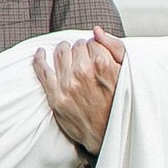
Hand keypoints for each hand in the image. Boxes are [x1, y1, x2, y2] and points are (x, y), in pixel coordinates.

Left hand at [34, 29, 122, 155]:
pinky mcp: (56, 97)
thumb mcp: (127, 74)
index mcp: (102, 65)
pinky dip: (39, 58)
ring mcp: (68, 85)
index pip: (93, 42)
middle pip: (77, 46)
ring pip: (60, 52)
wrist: (108, 135)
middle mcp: (83, 73)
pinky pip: (42, 70)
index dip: (95, 47)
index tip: (96, 55)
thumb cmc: (120, 105)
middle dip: (81, 50)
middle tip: (85, 59)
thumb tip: (96, 31)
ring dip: (64, 51)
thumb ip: (115, 48)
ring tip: (68, 55)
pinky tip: (40, 53)